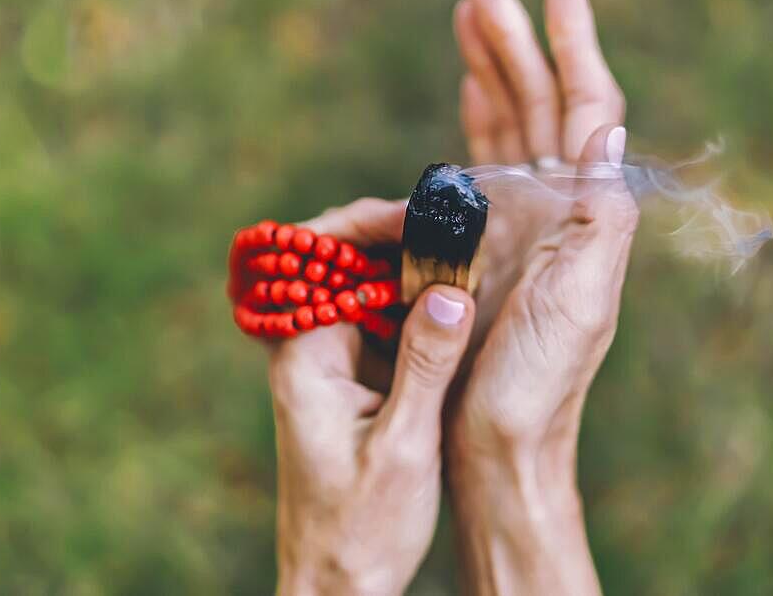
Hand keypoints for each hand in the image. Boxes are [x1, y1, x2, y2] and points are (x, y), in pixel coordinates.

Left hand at [267, 198, 475, 595]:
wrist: (338, 582)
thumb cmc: (361, 527)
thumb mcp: (404, 445)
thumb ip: (425, 365)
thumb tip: (450, 291)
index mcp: (304, 356)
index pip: (321, 259)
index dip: (369, 224)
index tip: (422, 213)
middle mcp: (310, 350)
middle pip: (346, 264)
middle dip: (400, 238)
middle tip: (459, 224)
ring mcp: (332, 364)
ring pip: (370, 291)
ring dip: (414, 270)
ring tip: (468, 249)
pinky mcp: (356, 381)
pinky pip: (384, 324)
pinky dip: (419, 307)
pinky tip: (458, 298)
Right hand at [448, 0, 637, 593]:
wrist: (497, 447)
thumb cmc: (537, 387)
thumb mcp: (580, 303)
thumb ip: (599, 216)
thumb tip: (606, 127)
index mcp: (584, 217)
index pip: (587, 111)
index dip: (574, 47)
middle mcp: (555, 211)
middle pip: (540, 106)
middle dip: (515, 42)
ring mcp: (517, 226)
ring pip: (507, 128)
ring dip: (490, 72)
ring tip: (471, 17)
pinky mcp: (480, 248)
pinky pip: (476, 169)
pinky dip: (472, 126)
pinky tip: (469, 96)